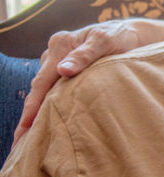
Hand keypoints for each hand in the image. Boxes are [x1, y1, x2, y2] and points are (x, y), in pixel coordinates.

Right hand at [13, 20, 140, 145]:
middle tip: (20, 142)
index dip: (32, 106)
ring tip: (30, 139)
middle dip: (28, 116)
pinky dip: (50, 106)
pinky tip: (47, 123)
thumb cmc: (119, 36)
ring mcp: (59, 63)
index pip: (42, 81)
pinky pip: (55, 91)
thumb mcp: (104, 41)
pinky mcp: (68, 71)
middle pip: (38, 89)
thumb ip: (85, 54)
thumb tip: (63, 70)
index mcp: (60, 45)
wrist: (132, 34)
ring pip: (45, 91)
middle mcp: (54, 54)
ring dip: (37, 113)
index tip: (26, 127)